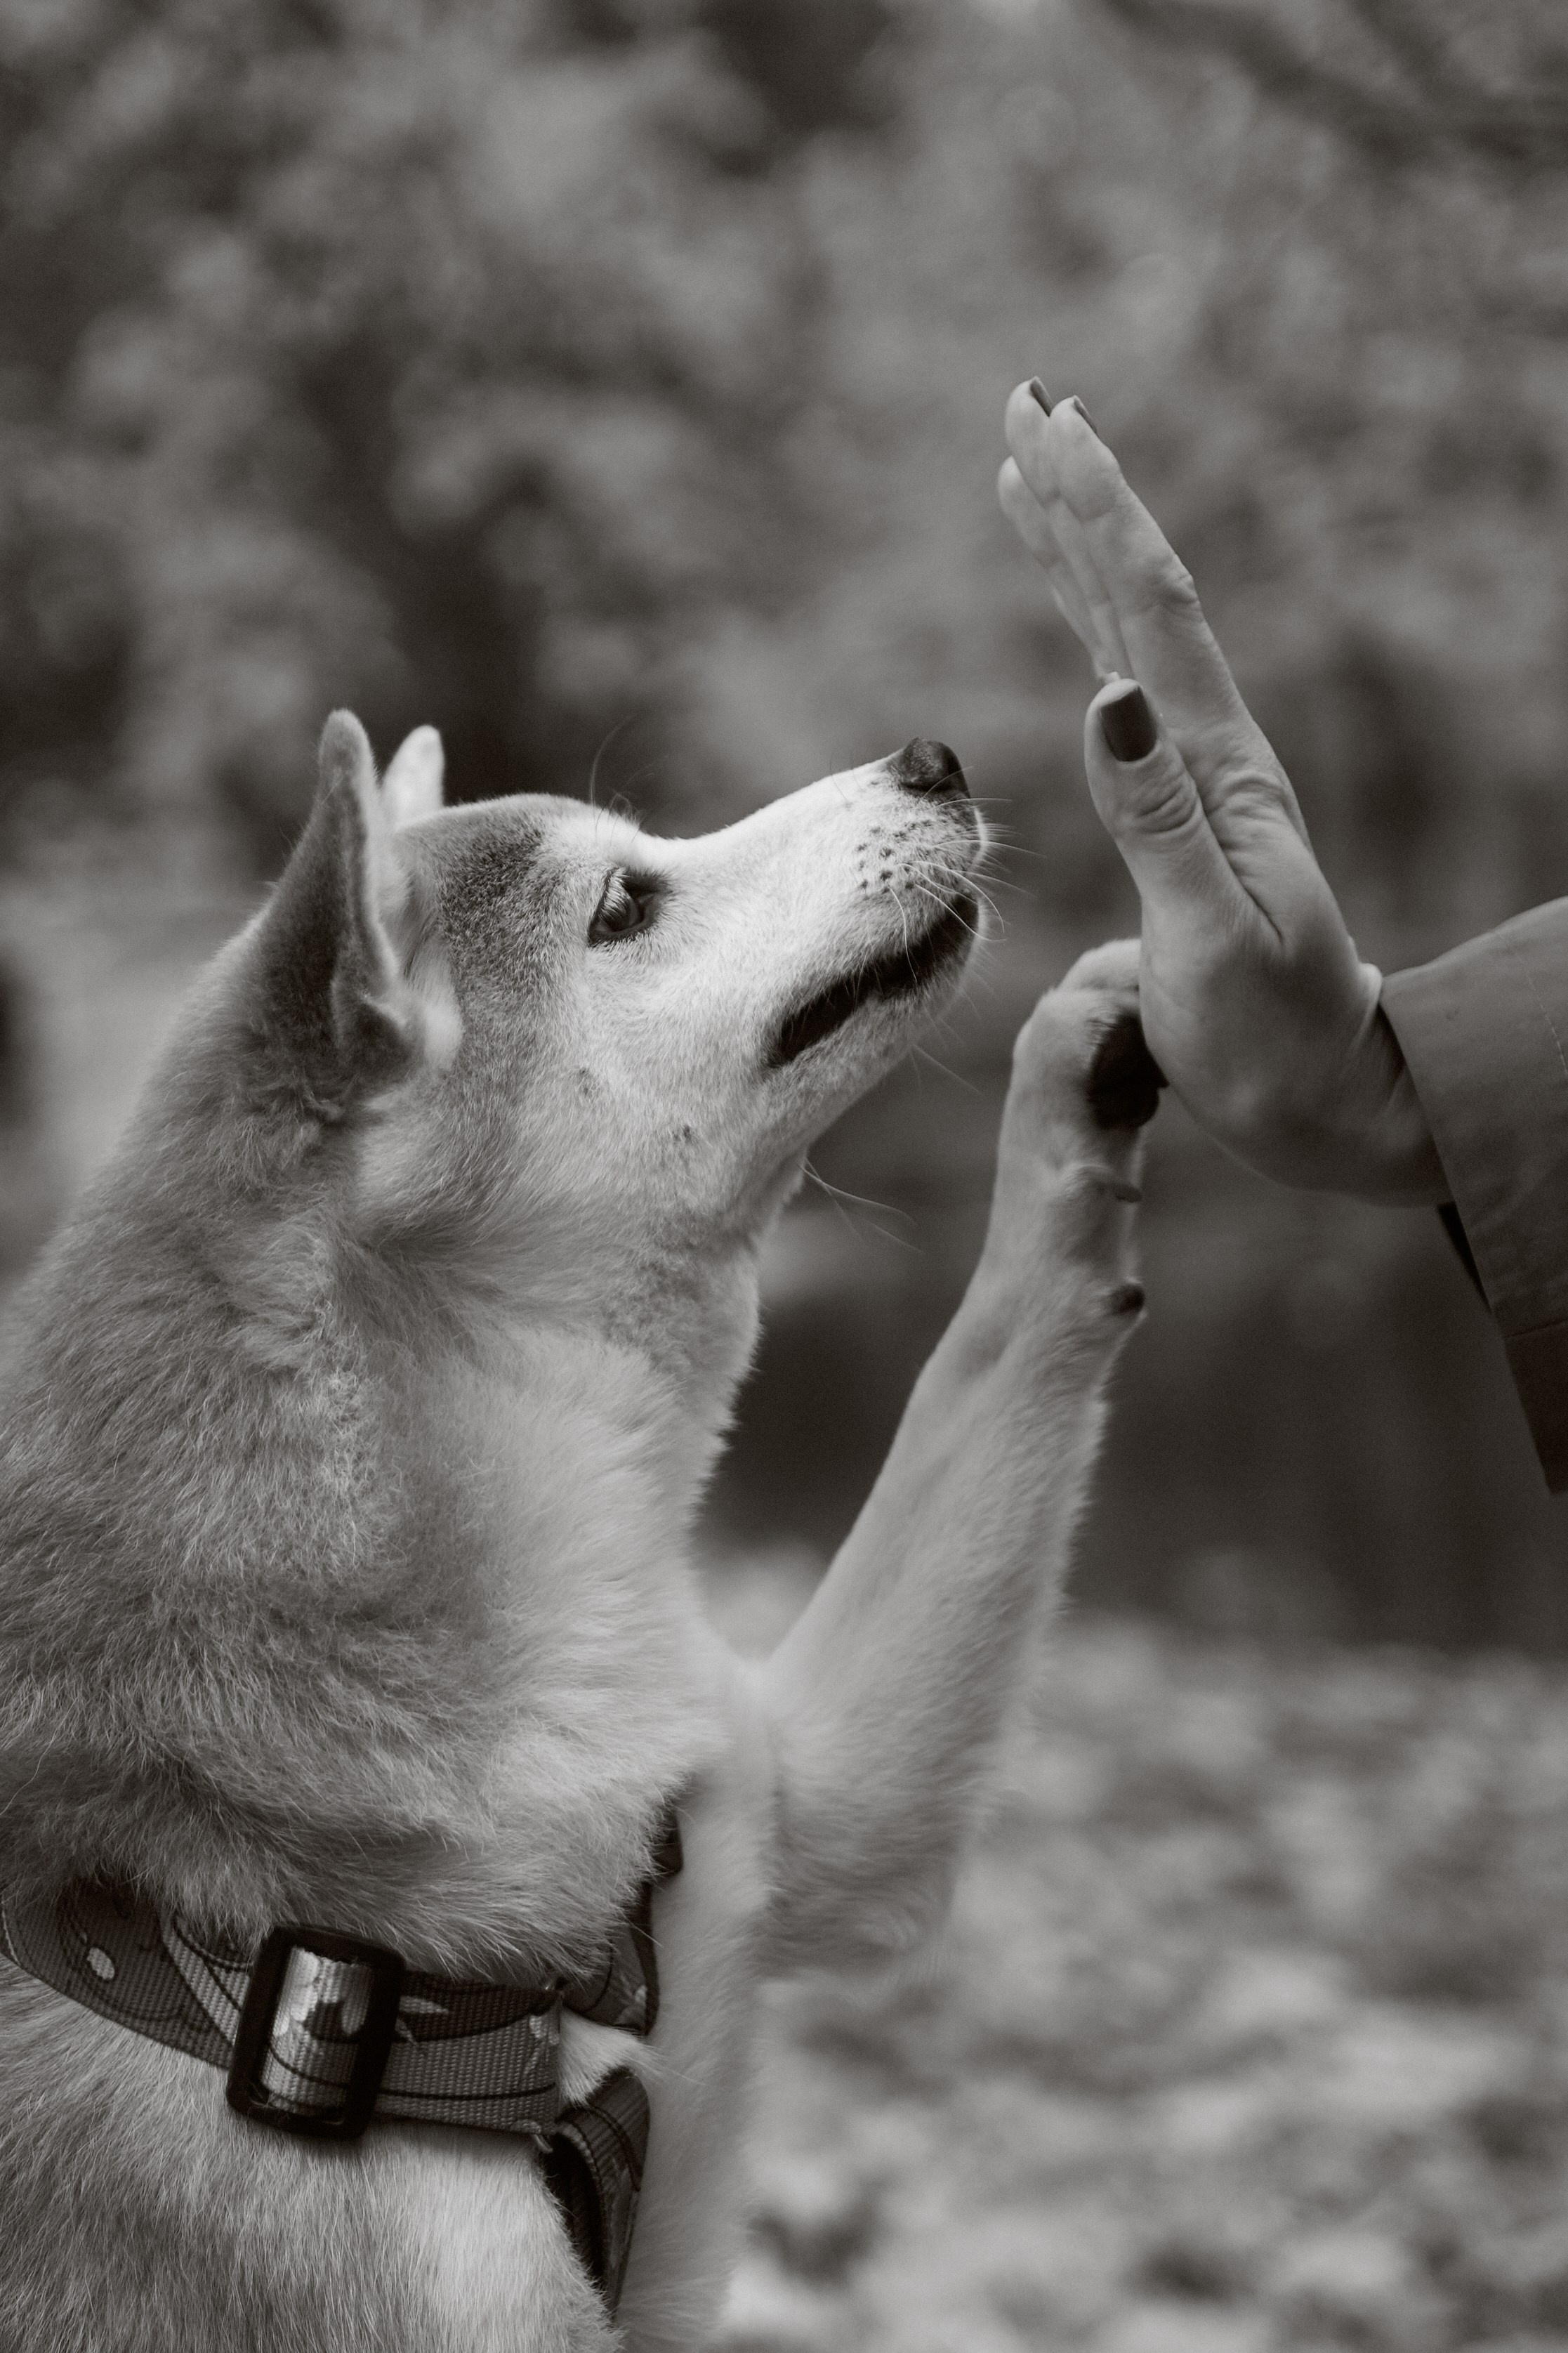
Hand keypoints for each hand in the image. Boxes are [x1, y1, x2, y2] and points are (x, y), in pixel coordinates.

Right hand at [997, 382, 1446, 1205]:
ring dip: (1081, 554)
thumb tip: (1107, 695)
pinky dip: (1090, 641)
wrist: (1325, 1096)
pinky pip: (1124, 704)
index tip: (1046, 429)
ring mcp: (1195, 786)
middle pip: (1139, 599)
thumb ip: (1157, 822)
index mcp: (1215, 773)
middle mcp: (1208, 759)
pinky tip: (1072, 631)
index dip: (1096, 516)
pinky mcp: (1179, 823)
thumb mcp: (1210, 941)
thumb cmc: (1270, 1042)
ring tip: (1029, 475)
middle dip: (1082, 498)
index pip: (1149, 615)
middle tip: (1023, 403)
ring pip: (1129, 640)